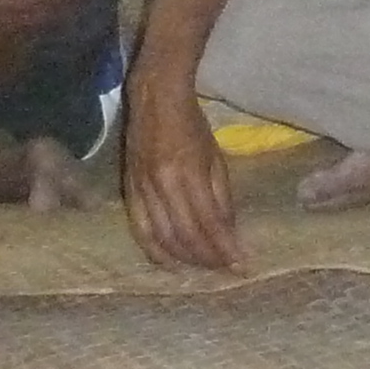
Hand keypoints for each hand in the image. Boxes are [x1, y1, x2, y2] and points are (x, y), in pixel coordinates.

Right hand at [120, 75, 244, 269]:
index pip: (210, 223)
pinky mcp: (128, 190)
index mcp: (189, 173)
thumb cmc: (192, 126)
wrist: (154, 99)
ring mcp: (142, 189)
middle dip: (207, 259)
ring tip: (202, 269)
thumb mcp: (216, 158)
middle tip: (224, 269)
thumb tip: (230, 234)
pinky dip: (155, 250)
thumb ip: (222, 198)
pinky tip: (169, 263)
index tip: (241, 266)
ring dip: (183, 259)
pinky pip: (140, 229)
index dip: (225, 249)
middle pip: (185, 236)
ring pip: (161, 238)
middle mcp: (163, 185)